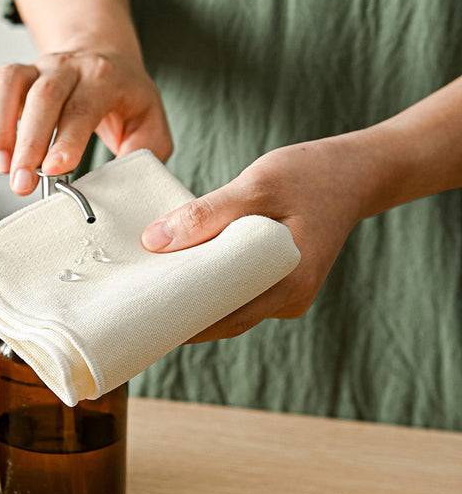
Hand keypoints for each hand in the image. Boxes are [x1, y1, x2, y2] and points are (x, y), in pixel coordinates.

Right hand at [0, 48, 171, 193]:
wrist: (104, 55)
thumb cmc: (125, 95)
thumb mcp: (150, 120)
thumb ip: (145, 151)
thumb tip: (125, 180)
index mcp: (104, 77)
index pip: (82, 107)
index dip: (65, 139)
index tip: (53, 169)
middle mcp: (67, 67)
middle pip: (42, 97)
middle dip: (28, 144)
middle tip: (21, 182)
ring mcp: (36, 67)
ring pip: (8, 81)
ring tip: (2, 164)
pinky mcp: (14, 75)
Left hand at [141, 135, 378, 341]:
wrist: (355, 172)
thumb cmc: (309, 175)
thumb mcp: (255, 185)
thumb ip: (205, 215)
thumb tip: (154, 242)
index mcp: (288, 283)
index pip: (222, 318)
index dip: (179, 321)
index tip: (140, 316)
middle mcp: (290, 299)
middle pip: (223, 318)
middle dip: (180, 311)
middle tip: (137, 299)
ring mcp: (287, 294)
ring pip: (230, 305)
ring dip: (195, 295)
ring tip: (152, 280)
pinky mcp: (281, 282)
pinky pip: (240, 290)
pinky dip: (213, 281)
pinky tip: (185, 265)